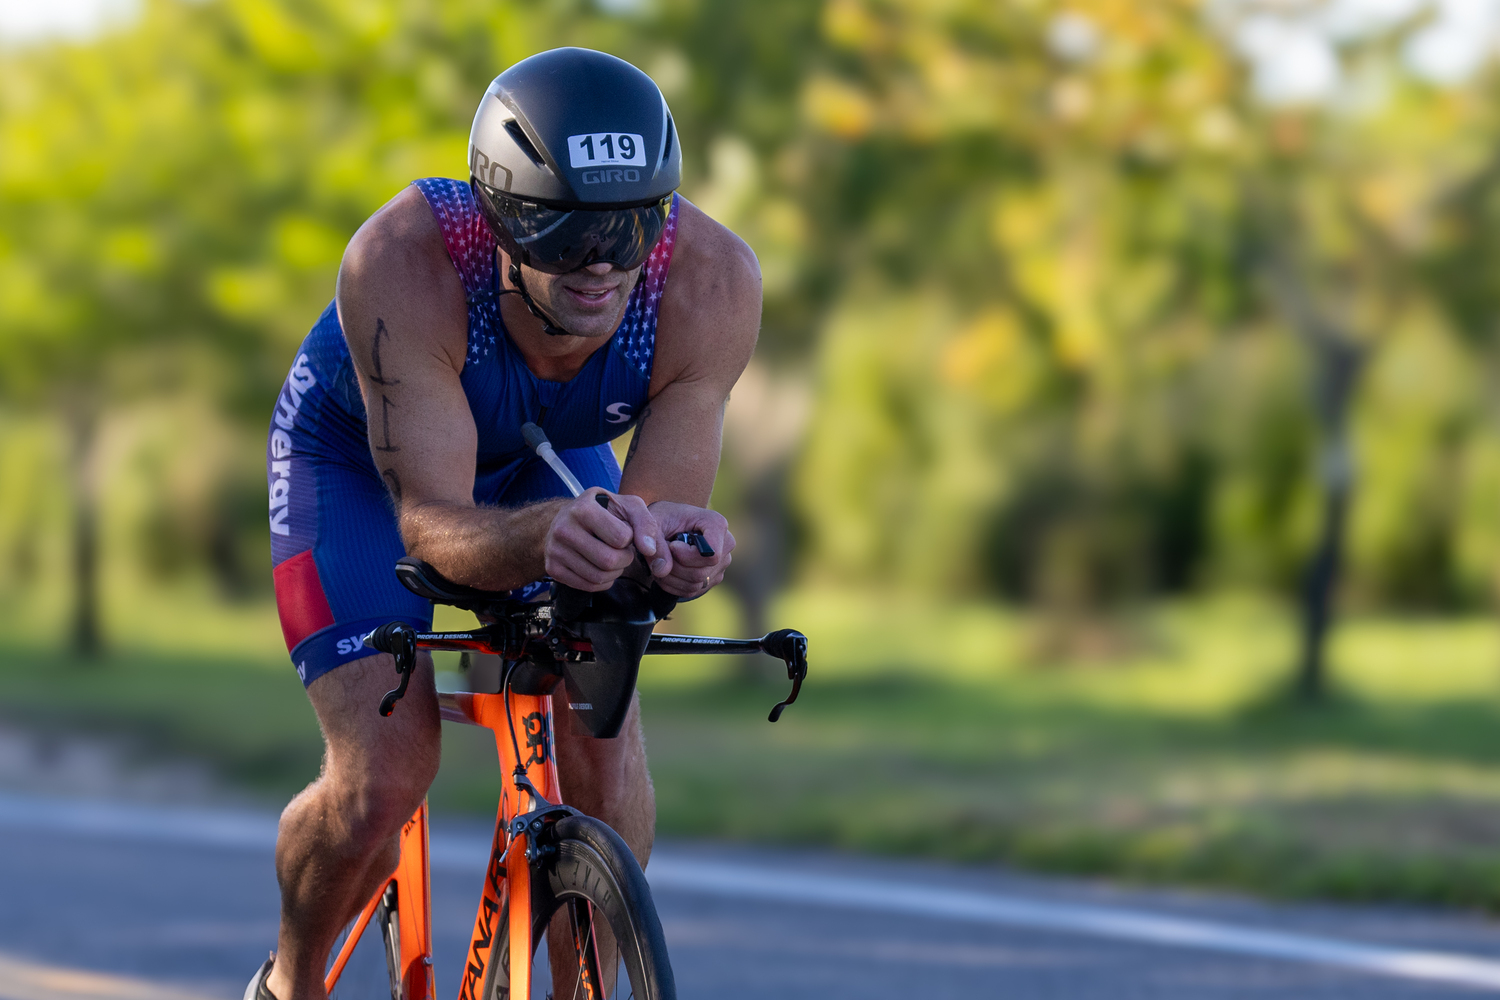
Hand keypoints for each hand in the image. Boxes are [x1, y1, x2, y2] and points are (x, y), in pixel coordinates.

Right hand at [543, 488, 669, 590]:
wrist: (567, 518)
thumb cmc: (603, 511)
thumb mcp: (628, 506)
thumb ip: (646, 523)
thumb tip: (650, 550)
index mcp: (583, 508)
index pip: (621, 538)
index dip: (629, 539)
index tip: (624, 533)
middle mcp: (564, 528)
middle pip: (608, 561)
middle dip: (624, 559)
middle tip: (623, 551)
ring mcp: (555, 550)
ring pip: (598, 577)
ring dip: (615, 572)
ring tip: (613, 558)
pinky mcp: (552, 568)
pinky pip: (588, 586)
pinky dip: (602, 581)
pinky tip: (601, 567)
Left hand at [648, 501, 734, 598]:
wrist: (669, 523)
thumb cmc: (664, 518)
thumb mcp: (655, 522)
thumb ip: (655, 543)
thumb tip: (661, 570)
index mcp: (717, 524)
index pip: (711, 554)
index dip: (686, 556)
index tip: (671, 545)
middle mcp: (726, 544)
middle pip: (700, 572)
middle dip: (673, 567)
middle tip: (659, 555)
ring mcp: (722, 563)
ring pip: (695, 583)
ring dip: (670, 577)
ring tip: (659, 562)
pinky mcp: (713, 577)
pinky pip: (692, 590)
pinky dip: (673, 584)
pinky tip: (665, 571)